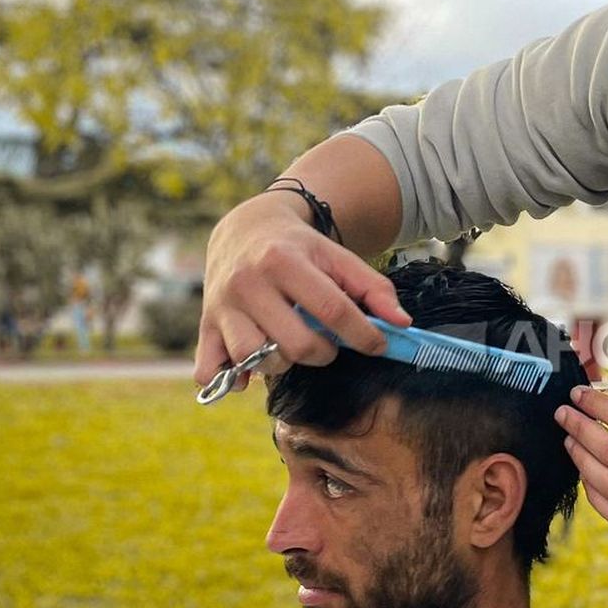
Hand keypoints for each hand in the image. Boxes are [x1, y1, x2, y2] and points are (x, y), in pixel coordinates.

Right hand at [194, 193, 410, 393]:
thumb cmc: (299, 249)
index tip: (378, 345)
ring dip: (282, 364)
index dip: (363, 335)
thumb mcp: (337, 256)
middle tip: (327, 343)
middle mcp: (248, 283)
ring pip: (256, 359)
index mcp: (284, 261)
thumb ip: (373, 288)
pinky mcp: (205, 325)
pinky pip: (211, 369)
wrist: (244, 229)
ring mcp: (222, 306)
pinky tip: (250, 371)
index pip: (332, 310)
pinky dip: (233, 378)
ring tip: (290, 346)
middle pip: (297, 344)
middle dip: (323, 353)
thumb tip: (402, 324)